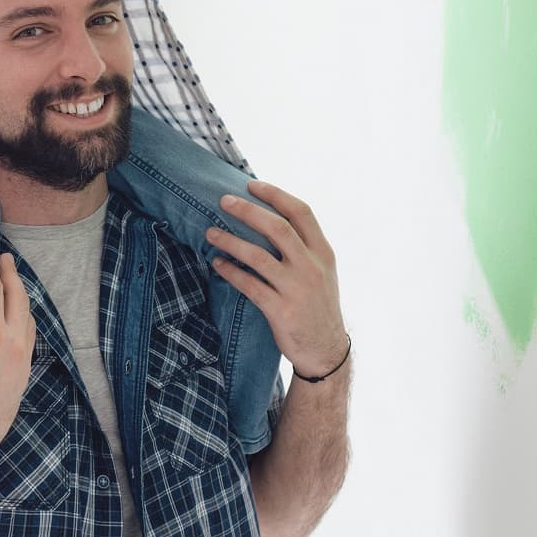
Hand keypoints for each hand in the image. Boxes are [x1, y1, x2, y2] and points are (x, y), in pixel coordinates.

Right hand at [0, 244, 37, 474]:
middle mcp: (13, 344)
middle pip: (18, 297)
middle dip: (10, 274)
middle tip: (4, 258)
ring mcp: (23, 361)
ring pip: (28, 318)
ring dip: (20, 296)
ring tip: (11, 283)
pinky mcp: (25, 376)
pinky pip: (29, 339)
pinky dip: (24, 320)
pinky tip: (16, 316)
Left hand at [207, 181, 348, 379]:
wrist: (326, 351)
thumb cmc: (317, 304)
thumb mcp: (322, 271)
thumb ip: (303, 246)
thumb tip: (268, 216)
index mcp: (323, 252)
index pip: (302, 212)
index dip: (275, 195)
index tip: (251, 185)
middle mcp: (312, 267)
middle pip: (277, 228)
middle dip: (247, 210)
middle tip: (223, 201)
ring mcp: (297, 289)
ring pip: (258, 256)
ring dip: (230, 241)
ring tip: (210, 233)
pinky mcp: (282, 311)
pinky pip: (249, 285)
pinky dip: (230, 272)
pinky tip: (216, 263)